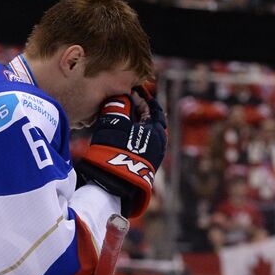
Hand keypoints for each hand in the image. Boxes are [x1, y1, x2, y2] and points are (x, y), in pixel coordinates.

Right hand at [76, 86, 166, 219]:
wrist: (116, 183)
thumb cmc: (115, 148)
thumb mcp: (114, 121)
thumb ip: (118, 105)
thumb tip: (122, 96)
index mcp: (158, 129)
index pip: (152, 107)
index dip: (139, 97)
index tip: (129, 91)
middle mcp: (161, 143)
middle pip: (150, 122)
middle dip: (137, 112)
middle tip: (124, 104)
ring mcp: (155, 157)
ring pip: (145, 135)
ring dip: (134, 126)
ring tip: (119, 120)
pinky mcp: (146, 168)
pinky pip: (142, 146)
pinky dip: (133, 138)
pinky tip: (120, 138)